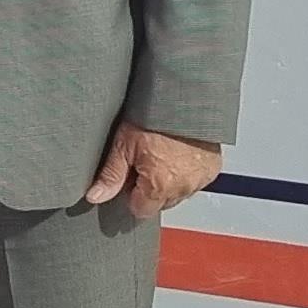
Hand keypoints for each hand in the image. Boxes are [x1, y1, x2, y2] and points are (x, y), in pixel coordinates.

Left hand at [81, 121, 222, 217]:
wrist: (186, 97)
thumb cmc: (155, 116)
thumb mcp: (124, 143)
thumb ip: (111, 175)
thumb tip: (96, 195)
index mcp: (160, 185)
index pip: (140, 210)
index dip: (131, 194)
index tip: (130, 177)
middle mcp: (183, 187)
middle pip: (160, 203)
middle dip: (151, 188)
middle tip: (145, 160)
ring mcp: (200, 178)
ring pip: (179, 193)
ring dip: (170, 181)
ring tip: (162, 154)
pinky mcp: (212, 168)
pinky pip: (195, 180)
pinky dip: (187, 172)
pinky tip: (178, 153)